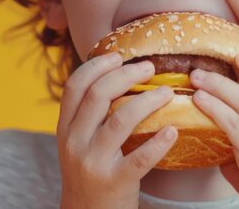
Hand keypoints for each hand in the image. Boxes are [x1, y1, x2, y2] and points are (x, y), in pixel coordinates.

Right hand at [56, 52, 177, 208]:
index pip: (74, 86)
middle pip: (98, 96)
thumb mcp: (77, 143)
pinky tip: (173, 130)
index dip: (97, 65)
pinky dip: (159, 142)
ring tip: (168, 93)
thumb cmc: (89, 175)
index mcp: (65, 129)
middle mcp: (74, 143)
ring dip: (148, 101)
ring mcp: (93, 163)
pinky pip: (140, 157)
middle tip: (150, 67)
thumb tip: (115, 77)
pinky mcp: (115, 182)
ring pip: (120, 120)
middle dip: (126, 75)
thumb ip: (88, 116)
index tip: (119, 56)